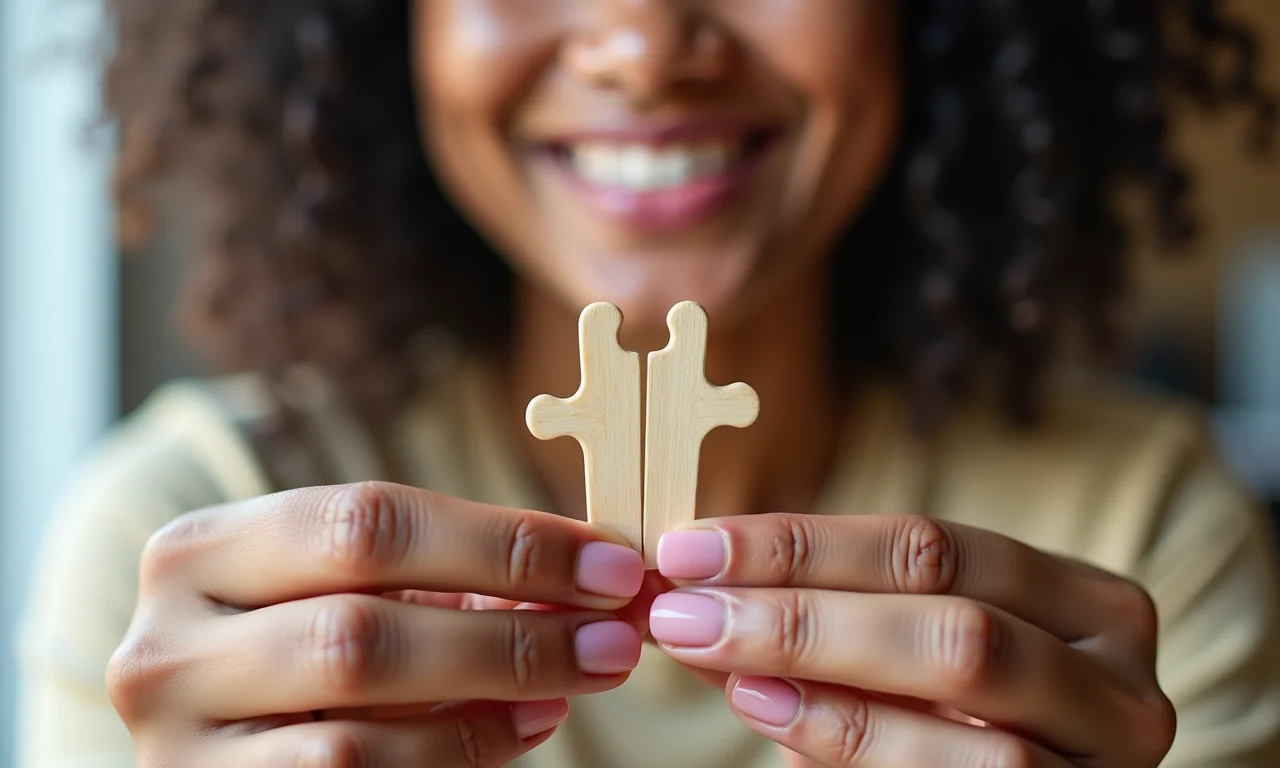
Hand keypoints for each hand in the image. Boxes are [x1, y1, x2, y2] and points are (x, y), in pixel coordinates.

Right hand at [107, 482, 645, 766]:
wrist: (222, 743)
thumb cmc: (304, 643)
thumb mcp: (351, 588)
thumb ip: (446, 575)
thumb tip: (592, 573)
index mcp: (202, 548)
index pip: (368, 520)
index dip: (503, 543)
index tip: (609, 563)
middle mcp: (166, 641)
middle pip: (363, 625)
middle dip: (512, 629)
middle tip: (614, 634)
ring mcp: (176, 740)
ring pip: (358, 721)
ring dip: (495, 698)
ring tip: (578, 680)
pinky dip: (456, 755)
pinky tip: (523, 729)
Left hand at [648, 514, 1174, 766]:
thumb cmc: (946, 728)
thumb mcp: (900, 655)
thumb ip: (827, 614)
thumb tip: (695, 581)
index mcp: (1085, 605)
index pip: (934, 547)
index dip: (802, 544)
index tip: (690, 549)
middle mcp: (1117, 683)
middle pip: (955, 626)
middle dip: (804, 613)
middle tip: (685, 611)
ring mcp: (1107, 765)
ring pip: (970, 713)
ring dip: (823, 680)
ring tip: (720, 663)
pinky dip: (853, 742)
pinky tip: (773, 715)